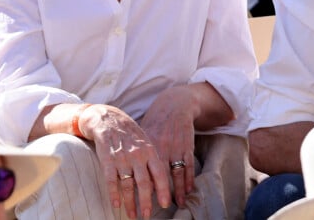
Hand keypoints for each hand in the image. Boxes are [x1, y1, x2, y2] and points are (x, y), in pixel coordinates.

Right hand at [79, 104, 169, 218]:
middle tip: (148, 216)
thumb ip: (151, 159)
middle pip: (144, 183)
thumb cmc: (130, 133)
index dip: (163, 189)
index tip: (165, 204)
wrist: (109, 119)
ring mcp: (122, 158)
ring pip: (127, 185)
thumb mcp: (145, 142)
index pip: (159, 173)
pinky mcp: (107, 160)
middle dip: (146, 202)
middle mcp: (137, 155)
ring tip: (132, 216)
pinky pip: (111, 180)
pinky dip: (113, 194)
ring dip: (130, 203)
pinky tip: (116, 205)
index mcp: (149, 150)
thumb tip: (158, 181)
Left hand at [140, 86, 197, 207]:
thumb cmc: (155, 122)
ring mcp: (175, 147)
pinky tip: (188, 189)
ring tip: (176, 204)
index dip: (138, 191)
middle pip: (157, 177)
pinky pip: (188, 165)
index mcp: (146, 147)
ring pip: (176, 174)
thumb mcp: (142, 135)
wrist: (174, 105)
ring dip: (176, 191)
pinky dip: (189, 179)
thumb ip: (135, 153)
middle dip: (154, 197)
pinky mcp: (187, 146)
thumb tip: (124, 172)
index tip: (136, 205)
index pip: (141, 172)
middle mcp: (160, 148)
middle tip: (150, 213)